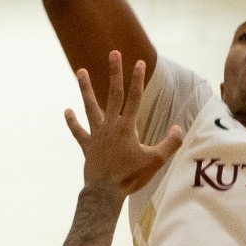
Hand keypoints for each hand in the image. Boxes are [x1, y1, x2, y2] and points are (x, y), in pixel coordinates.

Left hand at [65, 51, 183, 196]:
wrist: (105, 192)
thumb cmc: (131, 177)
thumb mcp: (155, 161)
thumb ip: (170, 144)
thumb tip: (179, 128)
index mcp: (127, 127)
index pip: (134, 98)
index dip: (137, 80)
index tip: (139, 62)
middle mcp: (111, 126)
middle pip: (113, 94)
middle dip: (114, 73)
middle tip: (113, 53)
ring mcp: (97, 134)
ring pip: (90, 107)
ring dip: (86, 89)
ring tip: (80, 72)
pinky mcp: (87, 146)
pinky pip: (78, 131)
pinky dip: (72, 122)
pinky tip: (67, 111)